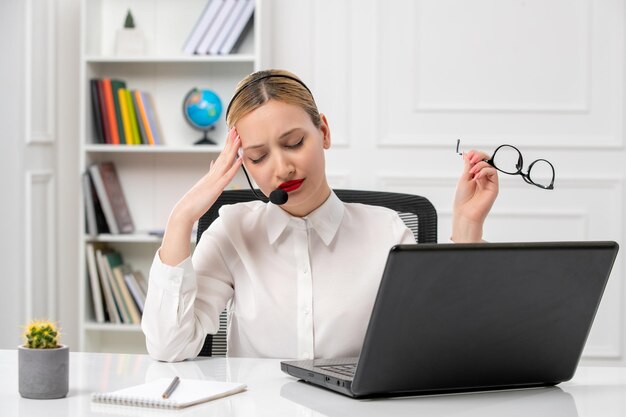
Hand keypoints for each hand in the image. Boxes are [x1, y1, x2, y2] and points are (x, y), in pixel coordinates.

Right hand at [160, 128, 242, 265]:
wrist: (184, 211)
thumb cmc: (194, 202)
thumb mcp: (204, 187)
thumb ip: (210, 175)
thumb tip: (213, 165)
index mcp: (211, 175)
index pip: (221, 156)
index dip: (227, 145)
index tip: (232, 135)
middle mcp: (212, 174)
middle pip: (223, 154)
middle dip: (230, 141)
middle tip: (235, 128)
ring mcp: (214, 180)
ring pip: (225, 161)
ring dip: (233, 148)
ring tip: (238, 136)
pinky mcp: (216, 188)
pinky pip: (227, 176)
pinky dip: (234, 166)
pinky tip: (240, 159)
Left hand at [451, 150, 498, 242]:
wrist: (465, 213)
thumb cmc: (462, 199)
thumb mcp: (463, 178)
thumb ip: (467, 166)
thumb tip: (467, 154)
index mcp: (474, 175)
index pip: (478, 160)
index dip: (474, 154)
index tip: (468, 154)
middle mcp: (483, 178)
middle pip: (486, 160)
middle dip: (479, 156)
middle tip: (472, 159)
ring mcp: (489, 182)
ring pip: (490, 165)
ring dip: (480, 164)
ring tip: (472, 172)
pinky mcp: (494, 187)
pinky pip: (493, 173)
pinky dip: (484, 171)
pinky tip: (476, 177)